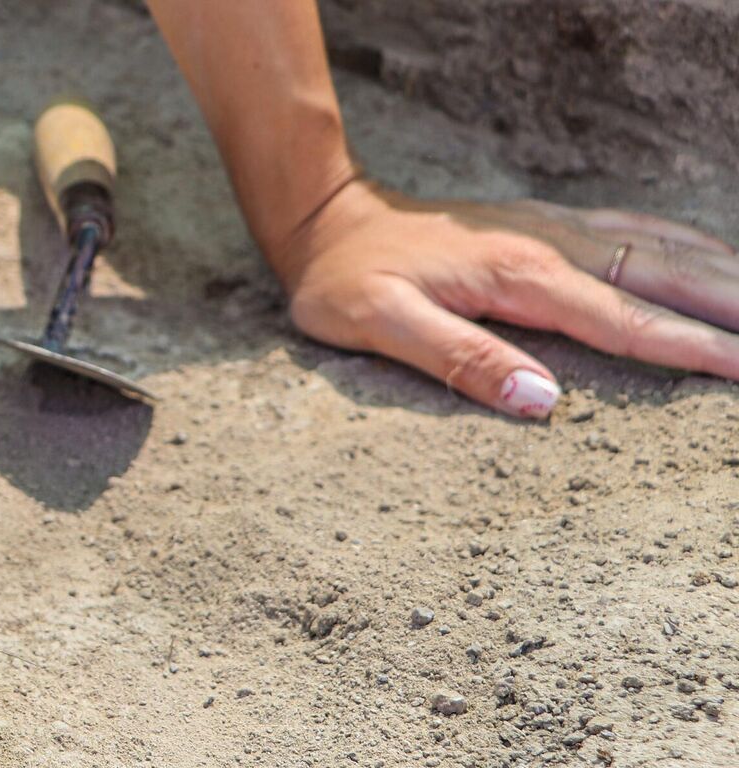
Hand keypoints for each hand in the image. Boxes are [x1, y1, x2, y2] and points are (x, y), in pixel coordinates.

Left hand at [276, 180, 738, 417]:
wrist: (326, 219)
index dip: (691, 349)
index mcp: (520, 277)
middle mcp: (550, 245)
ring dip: (721, 273)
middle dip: (730, 307)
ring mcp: (553, 230)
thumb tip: (540, 401)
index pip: (624, 321)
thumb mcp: (378, 325)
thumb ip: (458, 359)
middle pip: (663, 277)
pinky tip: (713, 260)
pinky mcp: (546, 226)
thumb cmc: (345, 280)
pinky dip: (687, 246)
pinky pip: (636, 230)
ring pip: (660, 248)